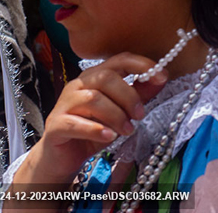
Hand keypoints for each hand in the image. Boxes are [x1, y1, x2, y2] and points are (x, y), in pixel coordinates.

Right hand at [14, 53, 166, 186]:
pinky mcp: (56, 125)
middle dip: (129, 96)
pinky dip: (96, 129)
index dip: (143, 65)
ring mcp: (65, 104)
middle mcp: (79, 85)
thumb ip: (139, 94)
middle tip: (140, 115)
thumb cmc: (94, 129)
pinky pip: (76, 123)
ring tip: (127, 131)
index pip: (120, 60)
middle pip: (107, 78)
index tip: (162, 76)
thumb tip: (161, 78)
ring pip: (93, 99)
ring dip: (116, 115)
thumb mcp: (121, 112)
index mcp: (96, 76)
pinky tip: (109, 137)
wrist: (63, 156)